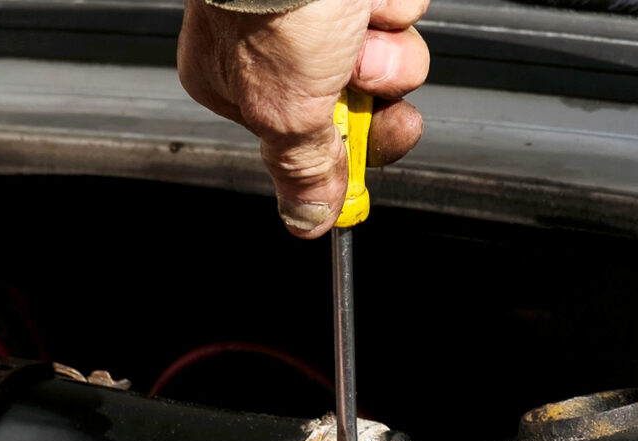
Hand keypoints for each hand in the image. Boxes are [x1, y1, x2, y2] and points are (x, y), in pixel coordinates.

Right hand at [178, 0, 430, 237]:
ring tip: (363, 25)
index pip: (305, 136)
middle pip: (355, 99)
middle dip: (374, 95)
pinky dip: (394, 6)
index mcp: (238, 83)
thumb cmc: (269, 3)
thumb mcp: (285, 113)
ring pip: (387, 54)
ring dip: (388, 50)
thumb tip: (304, 221)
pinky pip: (399, 11)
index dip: (342, 148)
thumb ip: (301, 170)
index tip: (358, 163)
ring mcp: (319, 9)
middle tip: (365, 84)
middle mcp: (278, 44)